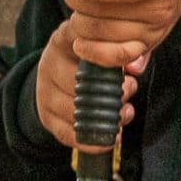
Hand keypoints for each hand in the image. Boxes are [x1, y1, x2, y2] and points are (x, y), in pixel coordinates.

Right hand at [34, 19, 145, 149]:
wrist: (63, 67)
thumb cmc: (94, 52)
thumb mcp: (108, 42)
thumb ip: (126, 49)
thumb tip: (136, 66)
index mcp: (64, 40)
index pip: (85, 52)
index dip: (111, 66)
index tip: (129, 75)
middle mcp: (49, 64)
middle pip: (79, 85)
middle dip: (111, 93)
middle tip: (129, 91)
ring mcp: (44, 92)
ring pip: (74, 112)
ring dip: (105, 117)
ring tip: (125, 112)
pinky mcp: (46, 116)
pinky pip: (66, 134)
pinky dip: (92, 141)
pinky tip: (112, 136)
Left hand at [61, 0, 180, 67]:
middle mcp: (162, 9)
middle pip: (110, 15)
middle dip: (80, 3)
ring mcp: (156, 30)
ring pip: (108, 36)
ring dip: (81, 24)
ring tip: (73, 8)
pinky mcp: (149, 46)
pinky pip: (117, 58)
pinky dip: (94, 53)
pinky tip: (80, 42)